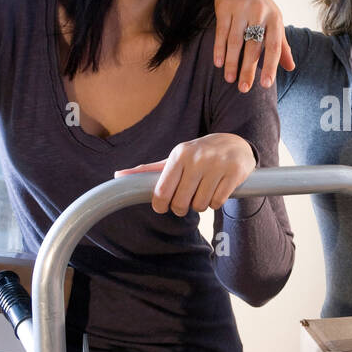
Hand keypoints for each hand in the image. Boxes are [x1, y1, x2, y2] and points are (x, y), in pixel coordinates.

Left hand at [113, 133, 255, 216]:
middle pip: (181, 203)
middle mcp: (197, 158)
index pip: (162, 191)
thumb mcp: (175, 158)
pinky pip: (218, 202)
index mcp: (179, 155)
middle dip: (182, 208)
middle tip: (186, 202)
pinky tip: (216, 191)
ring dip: (201, 205)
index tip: (164, 206)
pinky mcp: (234, 172)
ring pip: (201, 205)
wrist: (234, 143)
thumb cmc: (198, 154)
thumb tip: (117, 176)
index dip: (161, 205)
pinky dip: (216, 203)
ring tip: (203, 192)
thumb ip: (149, 170)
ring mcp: (217, 165)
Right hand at [213, 0, 294, 91]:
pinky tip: (218, 63)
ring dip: (231, 62)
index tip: (266, 85)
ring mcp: (241, 10)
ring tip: (229, 80)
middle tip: (244, 89)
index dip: (271, 66)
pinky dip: (219, 49)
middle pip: (253, 47)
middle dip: (248, 69)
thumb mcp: (274, 22)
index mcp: (275, 19)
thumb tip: (290, 68)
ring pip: (235, 41)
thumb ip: (282, 45)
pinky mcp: (225, 8)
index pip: (275, 46)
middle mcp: (259, 14)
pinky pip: (221, 32)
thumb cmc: (261, 8)